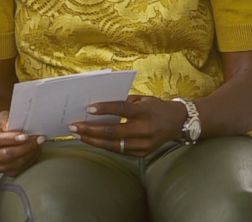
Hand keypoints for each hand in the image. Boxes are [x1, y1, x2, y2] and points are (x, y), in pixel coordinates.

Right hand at [0, 110, 42, 175]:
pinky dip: (30, 160)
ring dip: (30, 153)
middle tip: (37, 139)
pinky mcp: (7, 172)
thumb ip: (10, 120)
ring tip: (38, 143)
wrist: (4, 134)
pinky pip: (21, 169)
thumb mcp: (4, 117)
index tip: (25, 136)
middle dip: (25, 147)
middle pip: (6, 155)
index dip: (10, 139)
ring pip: (15, 163)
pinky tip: (35, 151)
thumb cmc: (4, 125)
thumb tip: (22, 124)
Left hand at [69, 95, 184, 156]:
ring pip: (113, 145)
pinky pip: (118, 150)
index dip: (105, 109)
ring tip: (78, 135)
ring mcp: (143, 144)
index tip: (88, 108)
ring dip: (93, 140)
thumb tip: (98, 107)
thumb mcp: (142, 99)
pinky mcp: (142, 153)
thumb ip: (123, 102)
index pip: (122, 109)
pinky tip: (92, 140)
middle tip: (74, 126)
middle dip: (90, 130)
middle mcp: (144, 130)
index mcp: (144, 112)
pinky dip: (104, 145)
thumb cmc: (155, 107)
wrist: (178, 122)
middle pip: (113, 131)